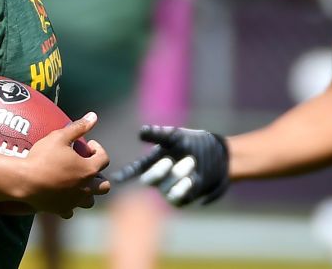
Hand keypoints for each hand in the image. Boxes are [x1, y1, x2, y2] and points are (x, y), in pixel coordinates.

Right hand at [19, 112, 109, 217]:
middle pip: (104, 185)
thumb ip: (78, 127)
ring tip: (76, 182)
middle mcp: (86, 188)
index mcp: (88, 169)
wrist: (24, 181)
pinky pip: (71, 210)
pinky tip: (63, 195)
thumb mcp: (60, 137)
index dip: (98, 149)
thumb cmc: (43, 157)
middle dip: (98, 175)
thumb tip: (93, 116)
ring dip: (88, 192)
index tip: (87, 145)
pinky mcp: (61, 210)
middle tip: (85, 166)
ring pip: (90, 201)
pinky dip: (70, 204)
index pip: (104, 159)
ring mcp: (74, 201)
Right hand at [112, 125, 229, 206]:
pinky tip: (190, 179)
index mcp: (154, 161)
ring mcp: (169, 189)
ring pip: (164, 189)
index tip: (114, 179)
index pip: (136, 169)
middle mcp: (159, 177)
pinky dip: (182, 189)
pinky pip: (176, 199)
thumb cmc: (193, 142)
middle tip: (169, 160)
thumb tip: (141, 132)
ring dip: (177, 175)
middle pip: (148, 180)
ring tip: (191, 162)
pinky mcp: (183, 198)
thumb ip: (159, 134)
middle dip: (157, 171)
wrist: (217, 155)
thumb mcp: (177, 135)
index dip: (125, 174)